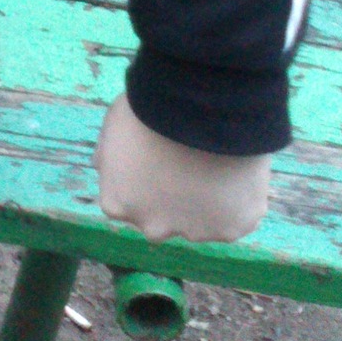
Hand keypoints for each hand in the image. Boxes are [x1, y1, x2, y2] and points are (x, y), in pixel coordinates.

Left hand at [95, 91, 270, 242]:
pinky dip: (237, 201)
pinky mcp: (231, 229)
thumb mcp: (113, 129)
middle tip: (188, 162)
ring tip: (215, 162)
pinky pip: (235, 218)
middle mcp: (153, 226)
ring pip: (201, 221)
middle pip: (162, 219)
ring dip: (207, 201)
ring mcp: (193, 231)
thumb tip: (104, 168)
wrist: (199, 108)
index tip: (158, 157)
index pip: (128, 201)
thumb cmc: (150, 110)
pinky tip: (236, 171)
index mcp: (119, 203)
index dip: (145, 178)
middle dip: (173, 199)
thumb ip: (108, 157)